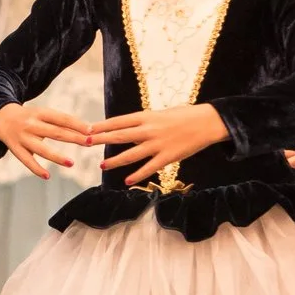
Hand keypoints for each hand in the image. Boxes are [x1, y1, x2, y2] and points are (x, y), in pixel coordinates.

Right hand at [0, 102, 89, 178]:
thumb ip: (61, 122)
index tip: (92, 130)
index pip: (62, 119)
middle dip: (74, 138)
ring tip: (71, 163)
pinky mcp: (15, 149)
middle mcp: (31, 125)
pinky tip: (47, 176)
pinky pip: (27, 160)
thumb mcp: (43, 114)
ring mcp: (23, 137)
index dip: (77, 124)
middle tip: (89, 143)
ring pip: (41, 149)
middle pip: (55, 132)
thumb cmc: (30, 118)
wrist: (1, 118)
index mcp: (40, 113)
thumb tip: (86, 131)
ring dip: (57, 156)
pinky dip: (36, 169)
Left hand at [94, 104, 229, 186]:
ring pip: (132, 154)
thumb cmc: (184, 116)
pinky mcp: (168, 157)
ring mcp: (158, 144)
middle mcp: (150, 130)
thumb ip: (145, 123)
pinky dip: (137, 175)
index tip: (88, 128)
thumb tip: (130, 132)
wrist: (207, 122)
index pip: (120, 121)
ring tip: (102, 165)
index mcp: (148, 116)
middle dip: (102, 140)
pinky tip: (127, 181)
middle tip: (87, 143)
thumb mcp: (161, 114)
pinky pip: (149, 168)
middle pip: (121, 136)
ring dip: (115, 161)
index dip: (103, 125)